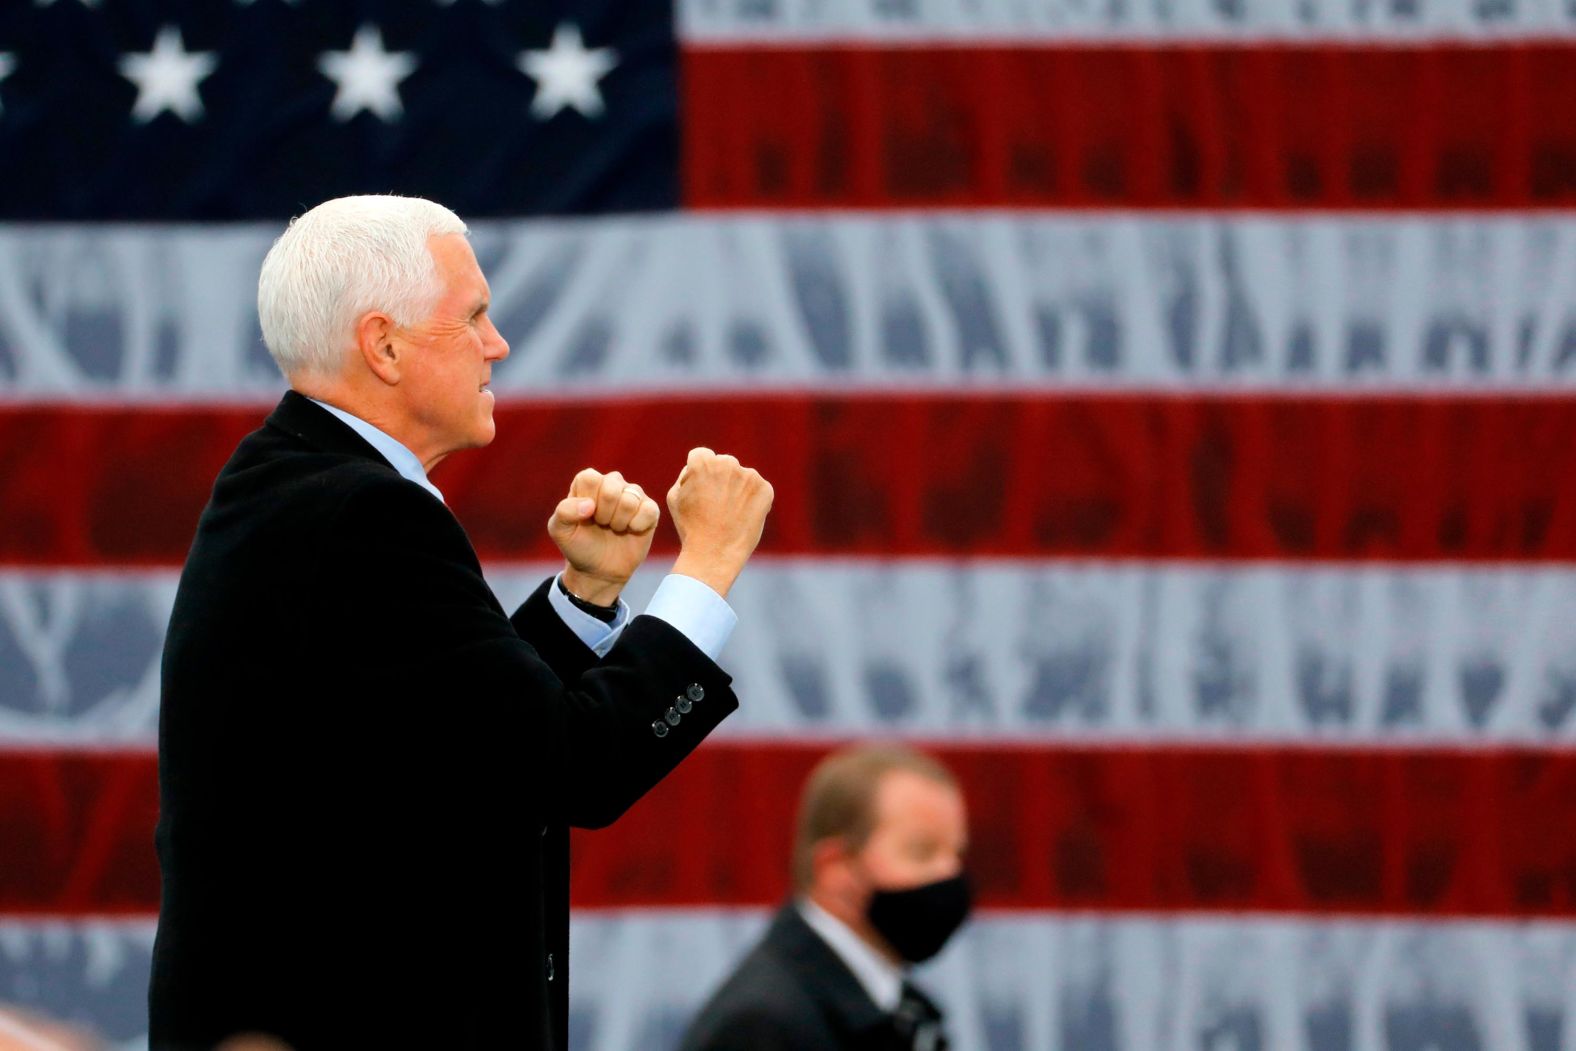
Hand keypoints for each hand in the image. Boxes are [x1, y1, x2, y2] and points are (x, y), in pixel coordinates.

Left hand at [548, 468, 660, 604]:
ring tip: (614, 529)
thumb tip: (590, 505)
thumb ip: (564, 512)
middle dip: (604, 514)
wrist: (599, 570)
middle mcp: (612, 483)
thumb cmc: (579, 546)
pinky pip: (649, 510)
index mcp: (589, 482)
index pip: (590, 478)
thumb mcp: (560, 530)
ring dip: (619, 522)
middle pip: (612, 488)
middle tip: (601, 525)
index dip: (587, 502)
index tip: (585, 517)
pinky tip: (631, 531)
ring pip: (630, 500)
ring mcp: (633, 495)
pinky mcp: (650, 510)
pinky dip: (637, 525)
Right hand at [667, 447, 773, 598]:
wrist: (714, 554)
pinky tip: (742, 517)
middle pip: (723, 464)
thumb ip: (686, 474)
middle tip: (716, 506)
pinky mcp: (765, 489)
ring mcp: (749, 476)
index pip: (702, 456)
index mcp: (703, 462)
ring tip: (729, 514)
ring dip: (737, 489)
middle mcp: (727, 463)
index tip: (701, 492)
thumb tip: (698, 467)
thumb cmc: (690, 527)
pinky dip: (752, 500)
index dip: (699, 475)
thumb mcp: (675, 497)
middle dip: (720, 479)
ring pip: (741, 477)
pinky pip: (757, 489)